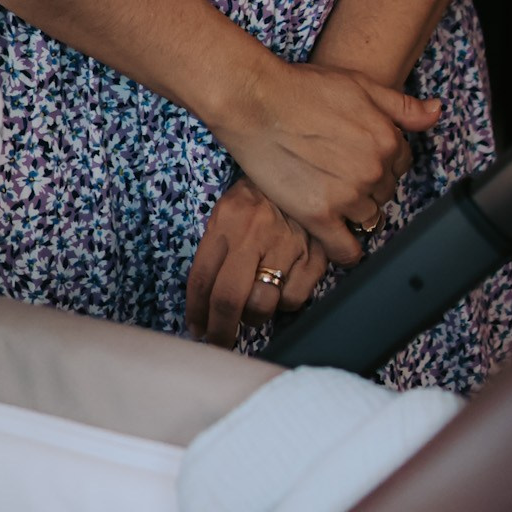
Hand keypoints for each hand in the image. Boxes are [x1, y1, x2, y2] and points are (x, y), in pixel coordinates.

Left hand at [186, 179, 328, 347]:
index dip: (197, 311)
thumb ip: (216, 249)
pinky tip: (282, 288)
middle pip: (229, 298)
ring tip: (253, 308)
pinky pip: (293, 300)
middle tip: (219, 341)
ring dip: (253, 317)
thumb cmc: (258, 199)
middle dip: (221, 331)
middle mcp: (254, 232)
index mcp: (227, 219)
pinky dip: (284, 303)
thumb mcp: (228, 211)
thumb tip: (204, 302)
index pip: (203, 277)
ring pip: (262, 305)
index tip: (197, 329)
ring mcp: (287, 244)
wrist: (305, 170)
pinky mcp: (315, 255)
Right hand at [208, 56, 436, 267]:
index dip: (381, 160)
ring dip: (355, 212)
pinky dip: (345, 251)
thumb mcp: (360, 84)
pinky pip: (346, 251)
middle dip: (369, 185)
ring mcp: (348, 196)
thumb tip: (436, 113)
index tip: (358, 156)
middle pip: (385, 192)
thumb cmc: (303, 88)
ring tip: (331, 195)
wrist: (256, 101)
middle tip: (340, 171)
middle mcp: (374, 170)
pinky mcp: (320, 216)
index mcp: (387, 139)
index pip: (401, 164)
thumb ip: (402, 106)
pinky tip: (335, 238)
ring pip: (369, 219)